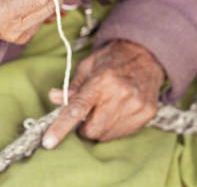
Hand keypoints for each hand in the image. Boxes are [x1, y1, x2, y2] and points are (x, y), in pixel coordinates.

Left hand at [43, 40, 164, 148]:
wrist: (145, 54)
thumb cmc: (111, 60)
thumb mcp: (88, 66)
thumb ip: (72, 86)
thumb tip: (54, 98)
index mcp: (101, 80)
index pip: (77, 108)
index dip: (61, 127)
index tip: (48, 142)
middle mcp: (120, 93)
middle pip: (92, 130)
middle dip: (84, 127)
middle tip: (88, 113)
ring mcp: (136, 104)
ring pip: (107, 135)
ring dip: (100, 128)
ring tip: (105, 109)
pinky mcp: (147, 113)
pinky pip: (123, 134)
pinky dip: (115, 127)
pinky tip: (119, 110)